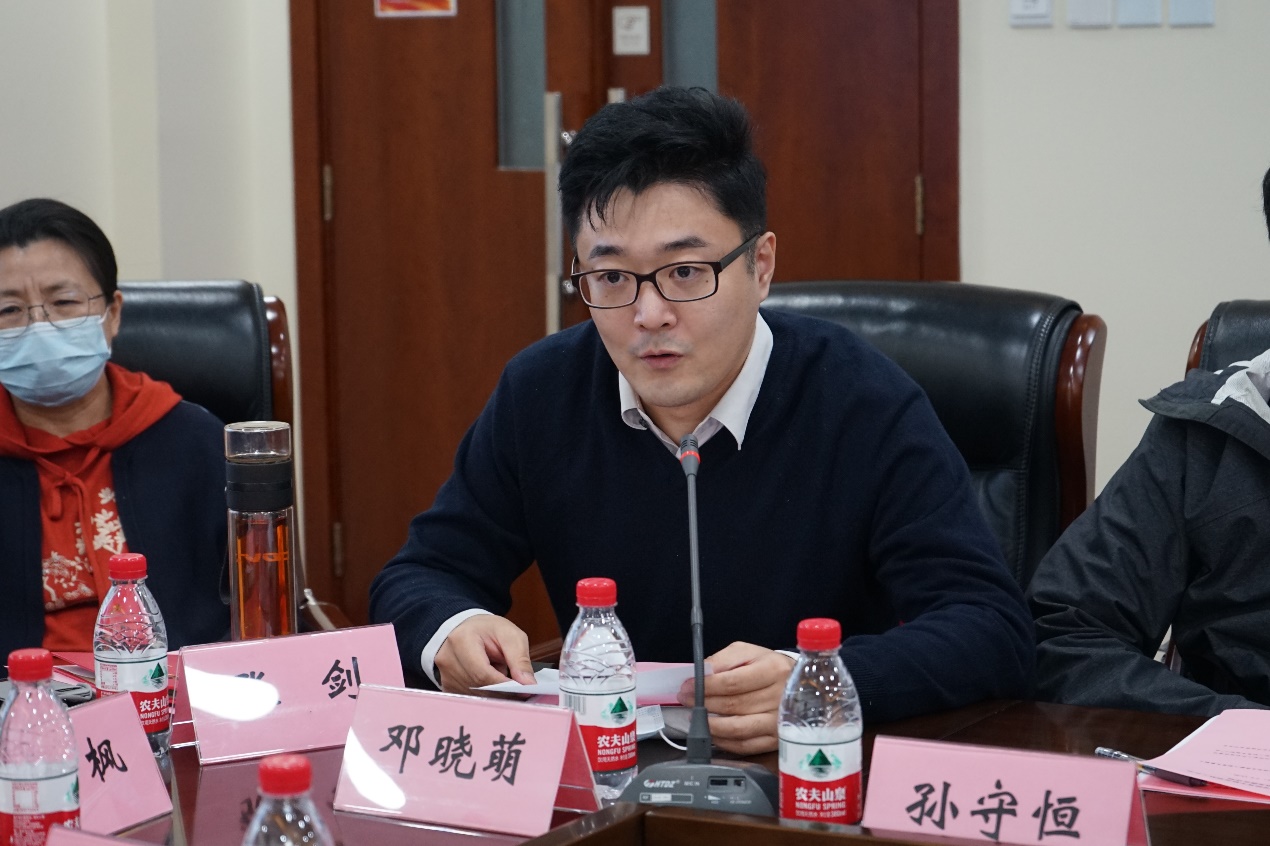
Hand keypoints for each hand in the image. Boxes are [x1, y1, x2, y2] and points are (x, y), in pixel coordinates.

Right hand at [434, 615, 535, 694]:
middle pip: (478, 687)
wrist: (467, 629)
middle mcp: (448, 659)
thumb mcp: (509, 635)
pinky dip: (485, 696)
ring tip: (505, 682)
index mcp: (461, 640)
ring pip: (474, 696)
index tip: (524, 690)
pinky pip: (469, 698)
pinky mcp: (446, 686)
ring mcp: (444, 674)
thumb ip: (520, 659)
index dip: (504, 685)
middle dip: (502, 692)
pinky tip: (493, 686)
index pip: (482, 673)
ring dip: (494, 695)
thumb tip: (528, 683)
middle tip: (521, 692)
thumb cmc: (487, 630)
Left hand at [676, 641, 794, 754]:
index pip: (732, 682)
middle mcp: (779, 697)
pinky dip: (724, 741)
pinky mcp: (777, 740)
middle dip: (703, 704)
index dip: (705, 686)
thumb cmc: (768, 667)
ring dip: (710, 725)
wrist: (800, 686)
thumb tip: (702, 673)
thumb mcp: (748, 653)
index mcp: (773, 670)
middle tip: (686, 701)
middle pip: (733, 705)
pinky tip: (713, 733)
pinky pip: (745, 746)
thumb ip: (723, 659)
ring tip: (696, 718)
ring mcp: (779, 722)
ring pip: (737, 729)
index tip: (686, 687)